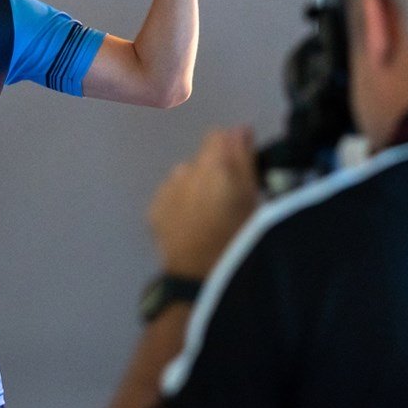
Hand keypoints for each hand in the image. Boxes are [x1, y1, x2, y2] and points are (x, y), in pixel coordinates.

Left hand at [146, 127, 258, 277]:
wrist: (200, 277)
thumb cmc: (239, 239)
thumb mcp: (253, 200)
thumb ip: (245, 160)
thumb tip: (240, 129)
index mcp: (216, 166)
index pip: (220, 137)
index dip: (232, 149)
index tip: (241, 168)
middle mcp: (187, 170)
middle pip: (203, 158)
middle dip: (215, 170)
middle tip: (227, 199)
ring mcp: (168, 189)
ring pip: (186, 176)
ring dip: (196, 186)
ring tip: (209, 216)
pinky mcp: (155, 208)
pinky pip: (170, 195)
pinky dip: (180, 203)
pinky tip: (190, 224)